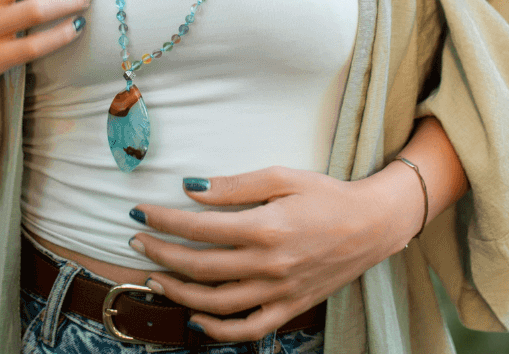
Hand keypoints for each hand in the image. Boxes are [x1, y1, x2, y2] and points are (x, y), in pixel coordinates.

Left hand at [128, 165, 421, 341]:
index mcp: (265, 227)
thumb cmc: (325, 194)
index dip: (163, 220)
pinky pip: (248, 330)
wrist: (372, 225)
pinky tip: (195, 319)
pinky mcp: (290, 308)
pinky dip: (217, 332)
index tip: (139, 212)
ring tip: (154, 278)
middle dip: (161, 255)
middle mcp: (269, 265)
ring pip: (216, 304)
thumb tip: (192, 188)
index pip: (199, 227)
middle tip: (136, 242)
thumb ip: (234, 185)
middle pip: (200, 267)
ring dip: (179, 293)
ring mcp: (279, 292)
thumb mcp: (282, 176)